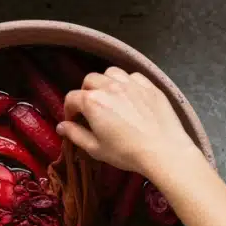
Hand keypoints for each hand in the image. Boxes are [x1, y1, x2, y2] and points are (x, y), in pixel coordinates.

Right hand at [59, 67, 199, 176]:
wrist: (164, 150)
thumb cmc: (127, 153)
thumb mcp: (96, 148)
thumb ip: (76, 135)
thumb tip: (61, 127)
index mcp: (92, 102)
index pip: (72, 98)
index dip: (69, 110)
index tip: (74, 121)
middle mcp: (109, 86)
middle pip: (89, 80)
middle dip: (85, 93)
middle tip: (91, 109)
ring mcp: (131, 83)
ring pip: (111, 73)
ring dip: (105, 82)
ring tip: (109, 97)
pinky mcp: (149, 85)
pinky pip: (133, 76)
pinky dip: (127, 82)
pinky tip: (130, 96)